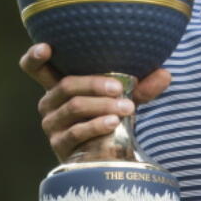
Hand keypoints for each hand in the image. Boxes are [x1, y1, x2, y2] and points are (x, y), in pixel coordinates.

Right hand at [19, 43, 171, 162]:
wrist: (111, 154)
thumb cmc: (112, 115)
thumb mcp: (126, 97)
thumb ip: (143, 86)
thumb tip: (165, 74)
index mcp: (60, 85)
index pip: (34, 67)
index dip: (35, 56)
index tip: (46, 47)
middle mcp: (50, 102)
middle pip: (65, 85)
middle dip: (94, 84)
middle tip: (120, 88)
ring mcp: (52, 124)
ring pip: (74, 107)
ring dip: (102, 105)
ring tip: (126, 108)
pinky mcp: (60, 144)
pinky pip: (76, 131)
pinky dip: (96, 125)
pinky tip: (113, 122)